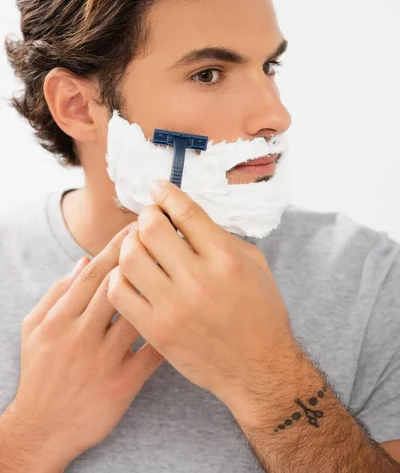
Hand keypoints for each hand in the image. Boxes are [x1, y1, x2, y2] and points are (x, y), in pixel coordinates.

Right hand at [9, 224, 163, 468]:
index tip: (135, 226)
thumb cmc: (41, 372)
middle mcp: (81, 335)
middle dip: (141, 256)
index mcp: (60, 318)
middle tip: (162, 233)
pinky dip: (167, 331)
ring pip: (137, 314)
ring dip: (158, 288)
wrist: (44, 427)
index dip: (116, 246)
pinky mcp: (122, 384)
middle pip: (116, 285)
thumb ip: (58, 292)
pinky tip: (183, 311)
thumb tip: (84, 261)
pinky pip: (151, 353)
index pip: (93, 273)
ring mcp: (103, 360)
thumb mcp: (36, 328)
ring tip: (179, 265)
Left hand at [107, 180, 297, 416]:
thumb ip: (222, 237)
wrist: (259, 369)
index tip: (158, 188)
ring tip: (139, 246)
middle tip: (150, 220)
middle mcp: (198, 280)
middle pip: (151, 229)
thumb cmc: (260, 313)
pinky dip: (119, 276)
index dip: (166, 193)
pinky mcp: (156, 331)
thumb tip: (185, 216)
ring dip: (130, 244)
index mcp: (226, 259)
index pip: (186, 212)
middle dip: (147, 216)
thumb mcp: (255, 265)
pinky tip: (131, 275)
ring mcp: (173, 307)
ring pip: (129, 257)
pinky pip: (119, 292)